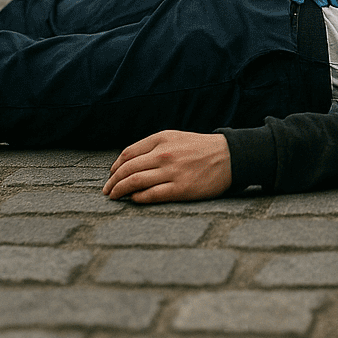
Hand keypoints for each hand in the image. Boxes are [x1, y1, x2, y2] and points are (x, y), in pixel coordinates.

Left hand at [104, 130, 231, 201]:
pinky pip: (151, 195)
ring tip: (114, 197)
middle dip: (113, 181)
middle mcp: (164, 154)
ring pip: (135, 182)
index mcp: (161, 139)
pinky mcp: (181, 188)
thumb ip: (153, 146)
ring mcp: (172, 171)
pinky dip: (138, 198)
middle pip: (127, 168)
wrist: (230, 156)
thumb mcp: (176, 137)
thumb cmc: (201, 148)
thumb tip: (129, 162)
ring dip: (120, 191)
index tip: (111, 175)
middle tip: (107, 191)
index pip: (128, 153)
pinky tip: (134, 200)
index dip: (115, 166)